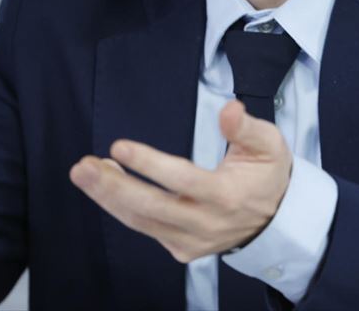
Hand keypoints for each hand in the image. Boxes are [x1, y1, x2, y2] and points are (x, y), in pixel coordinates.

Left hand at [70, 100, 291, 262]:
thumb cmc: (267, 174)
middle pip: (152, 208)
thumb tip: (228, 108)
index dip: (149, 164)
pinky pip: (145, 228)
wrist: (275, 218)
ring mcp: (191, 240)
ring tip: (85, 173)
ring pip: (142, 222)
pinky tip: (107, 182)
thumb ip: (245, 127)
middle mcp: (206, 223)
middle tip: (83, 167)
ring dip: (108, 197)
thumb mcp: (268, 144)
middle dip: (113, 187)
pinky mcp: (181, 249)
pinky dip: (121, 207)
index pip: (182, 181)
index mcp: (227, 196)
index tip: (119, 147)